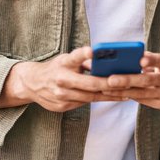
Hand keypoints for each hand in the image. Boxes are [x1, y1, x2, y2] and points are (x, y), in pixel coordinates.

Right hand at [0, 46, 123, 111]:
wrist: (32, 84)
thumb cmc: (55, 68)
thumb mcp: (66, 59)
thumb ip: (82, 59)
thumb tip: (102, 58)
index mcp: (63, 65)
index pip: (76, 58)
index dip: (85, 55)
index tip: (93, 51)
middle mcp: (61, 81)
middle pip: (90, 84)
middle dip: (110, 84)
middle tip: (128, 83)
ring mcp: (61, 96)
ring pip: (90, 97)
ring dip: (110, 96)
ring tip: (127, 93)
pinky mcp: (62, 107)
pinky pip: (84, 104)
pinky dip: (99, 100)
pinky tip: (113, 98)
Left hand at [101, 52, 159, 111]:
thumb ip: (147, 59)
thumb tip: (124, 57)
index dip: (152, 60)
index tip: (140, 59)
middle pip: (147, 81)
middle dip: (127, 80)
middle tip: (110, 80)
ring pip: (142, 94)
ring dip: (122, 91)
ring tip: (106, 88)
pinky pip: (143, 101)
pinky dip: (129, 96)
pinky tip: (116, 94)